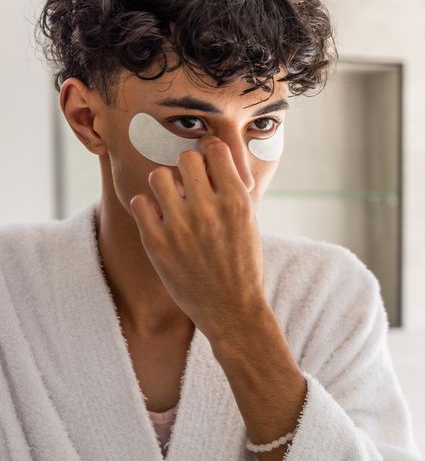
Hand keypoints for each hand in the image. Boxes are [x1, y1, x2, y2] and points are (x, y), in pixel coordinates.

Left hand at [129, 134, 266, 346]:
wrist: (232, 311)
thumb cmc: (243, 266)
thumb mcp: (249, 224)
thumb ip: (231, 191)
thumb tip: (211, 159)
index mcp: (236, 202)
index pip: (215, 150)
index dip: (209, 154)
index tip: (207, 165)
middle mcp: (209, 210)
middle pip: (185, 158)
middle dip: (187, 169)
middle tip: (189, 186)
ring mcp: (181, 227)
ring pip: (159, 176)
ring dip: (165, 186)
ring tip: (172, 202)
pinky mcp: (157, 244)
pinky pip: (139, 203)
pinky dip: (147, 207)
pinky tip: (158, 219)